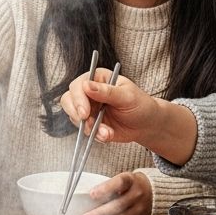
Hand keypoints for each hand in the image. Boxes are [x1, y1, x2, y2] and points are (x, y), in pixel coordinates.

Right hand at [60, 69, 196, 163]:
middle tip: (88, 123)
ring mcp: (88, 108)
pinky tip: (108, 135)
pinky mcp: (90, 123)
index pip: (79, 84)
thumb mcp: (127, 96)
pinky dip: (95, 135)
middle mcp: (90, 92)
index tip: (85, 112)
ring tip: (106, 132)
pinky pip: (84, 130)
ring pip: (74, 117)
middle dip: (76, 113)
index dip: (78, 98)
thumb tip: (87, 85)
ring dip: (88, 127)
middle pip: (69, 99)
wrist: (147, 125)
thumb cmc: (141, 105)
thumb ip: (107, 92)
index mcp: (99, 79)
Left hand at [80, 172, 152, 214]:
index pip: (119, 182)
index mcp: (131, 180)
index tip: (91, 194)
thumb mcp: (122, 179)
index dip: (105, 188)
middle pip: (118, 205)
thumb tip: (85, 196)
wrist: (153, 193)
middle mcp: (137, 194)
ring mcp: (140, 208)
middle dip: (99, 213)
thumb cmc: (130, 185)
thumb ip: (108, 186)